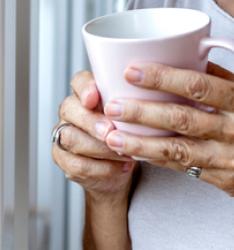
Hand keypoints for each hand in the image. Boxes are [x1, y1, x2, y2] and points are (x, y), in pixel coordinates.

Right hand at [52, 71, 137, 197]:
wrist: (123, 165)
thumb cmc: (130, 132)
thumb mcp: (136, 113)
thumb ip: (136, 101)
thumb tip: (153, 90)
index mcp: (87, 93)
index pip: (78, 81)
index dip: (84, 88)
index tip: (93, 97)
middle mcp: (71, 111)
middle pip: (69, 109)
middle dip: (91, 121)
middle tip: (110, 131)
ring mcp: (63, 135)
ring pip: (70, 138)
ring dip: (100, 148)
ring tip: (125, 153)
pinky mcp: (64, 160)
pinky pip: (77, 164)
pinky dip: (103, 168)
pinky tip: (123, 166)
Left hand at [103, 62, 233, 219]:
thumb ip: (230, 84)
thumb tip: (196, 63)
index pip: (200, 86)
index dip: (163, 77)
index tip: (135, 69)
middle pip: (181, 119)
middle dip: (141, 110)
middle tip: (111, 102)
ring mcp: (233, 161)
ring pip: (177, 150)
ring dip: (140, 143)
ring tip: (111, 134)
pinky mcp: (226, 183)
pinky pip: (187, 169)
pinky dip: (160, 160)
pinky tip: (138, 154)